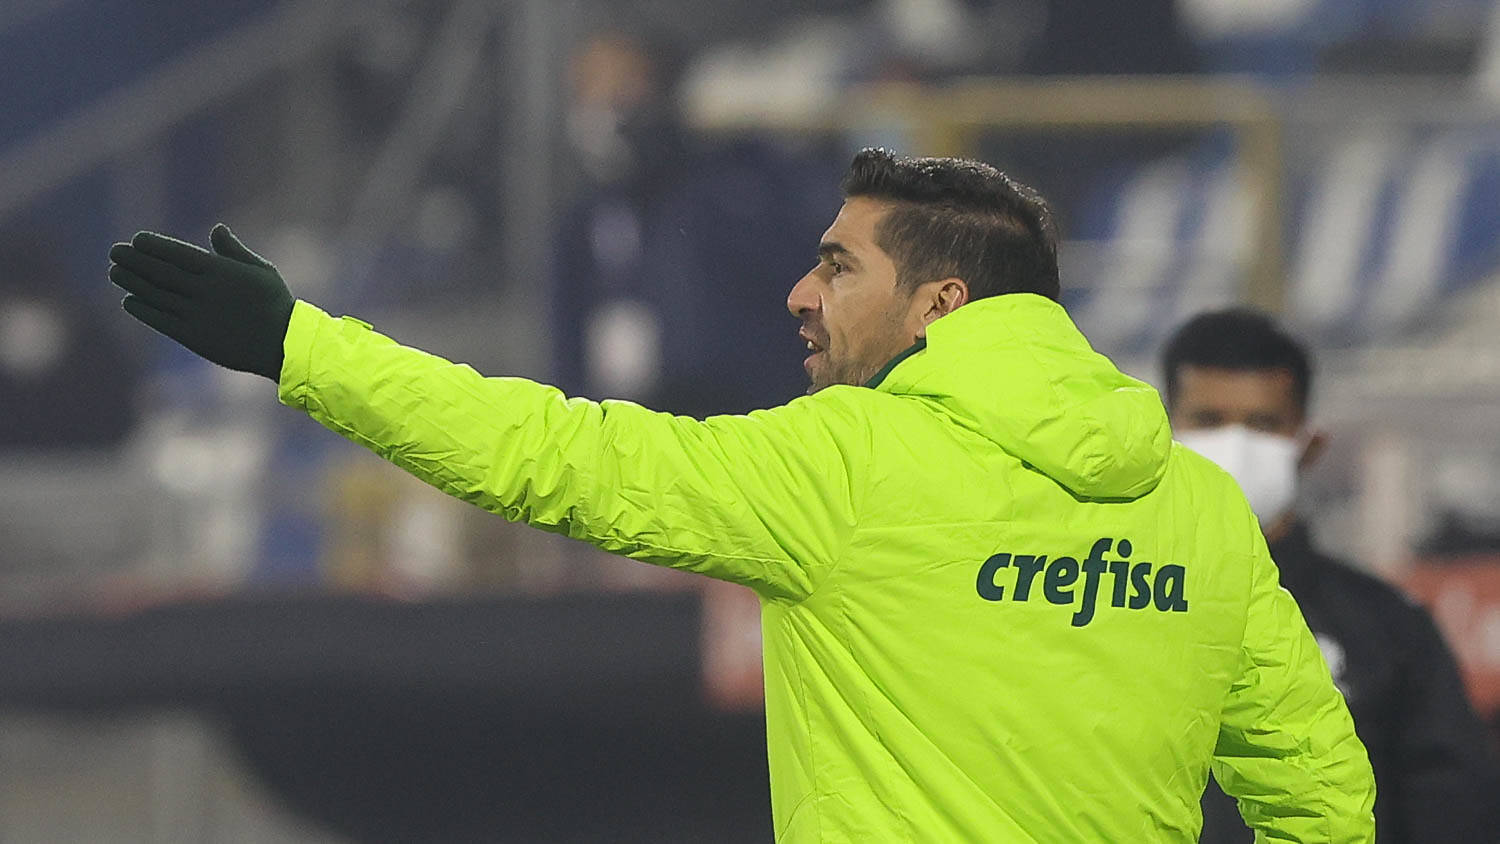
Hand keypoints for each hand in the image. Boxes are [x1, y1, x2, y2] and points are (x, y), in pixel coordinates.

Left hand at [109, 224, 294, 379]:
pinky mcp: (193, 336)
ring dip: (132, 282)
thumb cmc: (274, 304)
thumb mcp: (260, 271)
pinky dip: (142, 309)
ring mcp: (196, 314)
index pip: (178, 254)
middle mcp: (203, 291)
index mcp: (220, 271)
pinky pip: (160, 320)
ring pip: (155, 294)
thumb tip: (216, 229)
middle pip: (160, 272)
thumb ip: (233, 251)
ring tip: (115, 272)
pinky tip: (129, 300)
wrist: (283, 344)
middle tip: (115, 252)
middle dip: (134, 260)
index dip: (154, 246)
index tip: (137, 240)